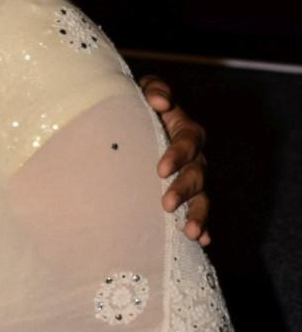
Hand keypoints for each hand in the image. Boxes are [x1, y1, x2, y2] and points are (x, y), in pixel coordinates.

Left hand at [139, 75, 209, 245]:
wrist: (127, 125)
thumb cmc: (137, 106)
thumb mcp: (143, 90)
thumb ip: (154, 89)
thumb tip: (161, 101)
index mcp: (186, 131)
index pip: (188, 142)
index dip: (177, 155)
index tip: (160, 169)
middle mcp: (194, 158)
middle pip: (197, 174)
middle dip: (184, 190)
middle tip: (166, 204)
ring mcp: (192, 180)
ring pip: (202, 198)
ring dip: (198, 215)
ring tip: (190, 233)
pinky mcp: (185, 197)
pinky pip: (197, 213)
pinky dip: (203, 227)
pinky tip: (202, 242)